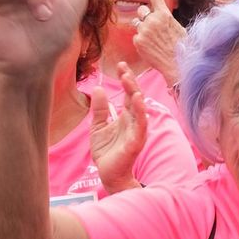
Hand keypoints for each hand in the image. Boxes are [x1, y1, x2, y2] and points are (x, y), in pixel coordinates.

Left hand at [90, 63, 149, 192]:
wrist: (108, 173)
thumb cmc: (107, 151)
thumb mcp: (98, 126)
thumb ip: (100, 109)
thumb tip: (98, 89)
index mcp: (126, 116)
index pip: (128, 93)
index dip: (126, 79)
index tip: (120, 64)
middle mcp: (134, 121)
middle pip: (135, 98)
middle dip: (131, 82)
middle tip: (124, 68)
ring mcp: (136, 132)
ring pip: (140, 110)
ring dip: (136, 94)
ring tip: (130, 80)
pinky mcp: (135, 143)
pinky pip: (140, 126)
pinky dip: (140, 114)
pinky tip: (137, 102)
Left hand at [132, 0, 184, 84]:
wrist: (177, 66)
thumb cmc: (182, 49)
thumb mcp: (178, 28)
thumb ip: (166, 20)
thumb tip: (158, 17)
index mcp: (165, 15)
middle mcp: (153, 20)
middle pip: (142, 10)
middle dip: (145, 16)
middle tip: (154, 29)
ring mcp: (144, 30)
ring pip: (137, 23)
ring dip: (143, 29)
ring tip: (154, 41)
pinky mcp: (138, 41)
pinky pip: (136, 37)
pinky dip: (141, 42)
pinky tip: (151, 49)